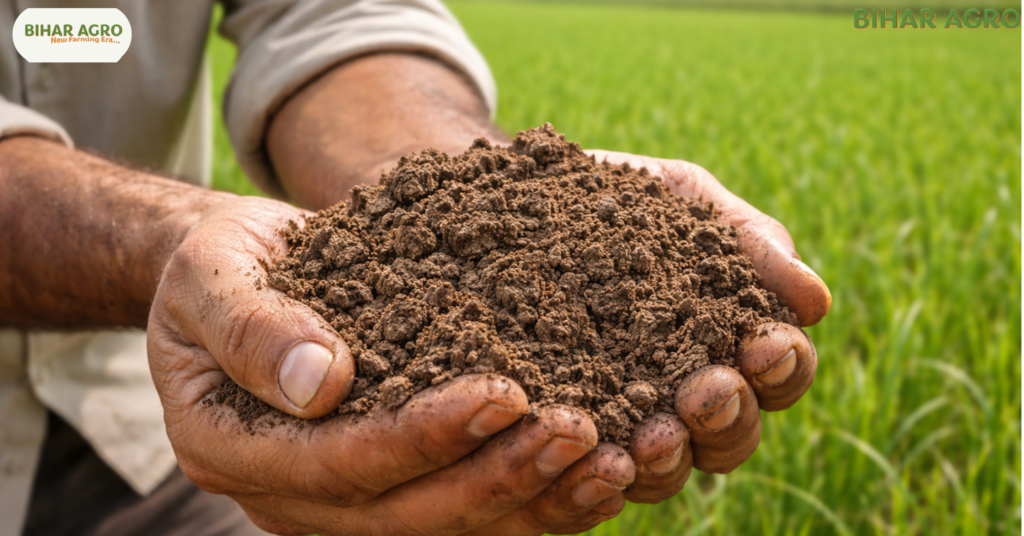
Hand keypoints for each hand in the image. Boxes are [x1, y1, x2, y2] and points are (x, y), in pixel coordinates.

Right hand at [147, 196, 634, 534]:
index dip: (423, 437)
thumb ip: (251, 327)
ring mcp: (339, 502)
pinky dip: (535, 502)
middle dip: (497, 476)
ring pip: (447, 529)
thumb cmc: (220, 266)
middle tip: (578, 431)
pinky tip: (599, 475)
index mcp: (233, 448)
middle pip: (405, 514)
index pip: (340, 463)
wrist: (238, 278)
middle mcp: (288, 497)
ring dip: (533, 503)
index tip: (504, 392)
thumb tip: (320, 383)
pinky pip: (466, 513)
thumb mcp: (210, 274)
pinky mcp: (387, 487)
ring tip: (612, 463)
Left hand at [584, 151, 829, 503]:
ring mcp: (625, 421)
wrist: (519, 198)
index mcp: (728, 342)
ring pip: (669, 470)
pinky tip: (591, 450)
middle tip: (706, 392)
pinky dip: (599, 472)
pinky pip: (591, 474)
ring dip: (671, 460)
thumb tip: (817, 301)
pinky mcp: (567, 434)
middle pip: (732, 435)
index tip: (765, 343)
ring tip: (652, 438)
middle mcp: (685, 396)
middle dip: (728, 417)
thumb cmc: (617, 197)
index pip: (779, 375)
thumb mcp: (682, 199)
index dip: (784, 366)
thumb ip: (748, 241)